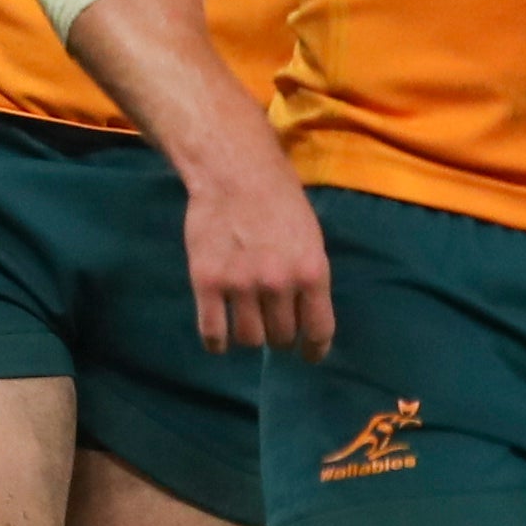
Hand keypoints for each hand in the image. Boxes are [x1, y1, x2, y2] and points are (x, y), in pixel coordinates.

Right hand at [172, 131, 333, 357]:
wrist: (233, 171)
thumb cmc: (278, 200)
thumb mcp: (310, 237)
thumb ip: (309, 279)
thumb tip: (306, 319)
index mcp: (311, 272)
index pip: (318, 331)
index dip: (313, 349)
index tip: (307, 354)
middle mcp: (278, 284)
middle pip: (281, 338)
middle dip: (279, 336)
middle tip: (271, 323)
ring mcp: (240, 285)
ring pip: (249, 340)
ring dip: (250, 336)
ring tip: (245, 321)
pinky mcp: (207, 283)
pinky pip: (214, 334)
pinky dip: (217, 342)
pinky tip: (219, 334)